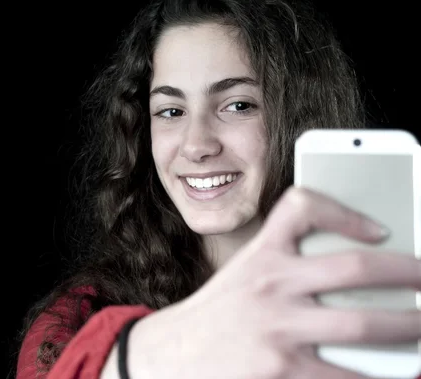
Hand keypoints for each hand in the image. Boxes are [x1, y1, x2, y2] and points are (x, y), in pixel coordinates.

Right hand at [127, 186, 420, 378]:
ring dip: (409, 328)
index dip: (347, 210)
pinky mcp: (282, 372)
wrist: (173, 355)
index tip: (379, 228)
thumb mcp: (243, 275)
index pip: (302, 207)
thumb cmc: (218, 314)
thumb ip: (286, 266)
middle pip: (356, 267)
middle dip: (408, 273)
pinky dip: (380, 377)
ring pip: (363, 325)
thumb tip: (355, 277)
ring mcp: (278, 330)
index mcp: (261, 255)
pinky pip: (348, 376)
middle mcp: (271, 285)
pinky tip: (395, 373)